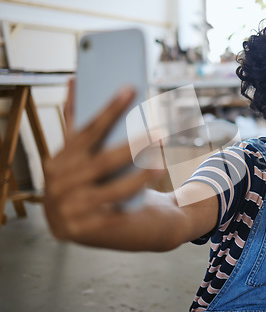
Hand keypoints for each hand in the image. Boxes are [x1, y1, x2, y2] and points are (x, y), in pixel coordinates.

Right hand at [43, 79, 156, 241]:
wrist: (97, 228)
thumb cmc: (95, 183)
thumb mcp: (84, 156)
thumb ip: (78, 123)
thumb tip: (74, 79)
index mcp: (56, 163)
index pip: (86, 132)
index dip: (109, 110)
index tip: (130, 89)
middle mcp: (56, 187)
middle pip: (101, 161)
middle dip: (133, 146)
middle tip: (160, 132)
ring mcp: (67, 212)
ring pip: (112, 188)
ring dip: (142, 174)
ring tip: (163, 160)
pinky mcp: (83, 232)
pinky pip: (116, 212)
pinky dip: (136, 198)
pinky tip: (154, 185)